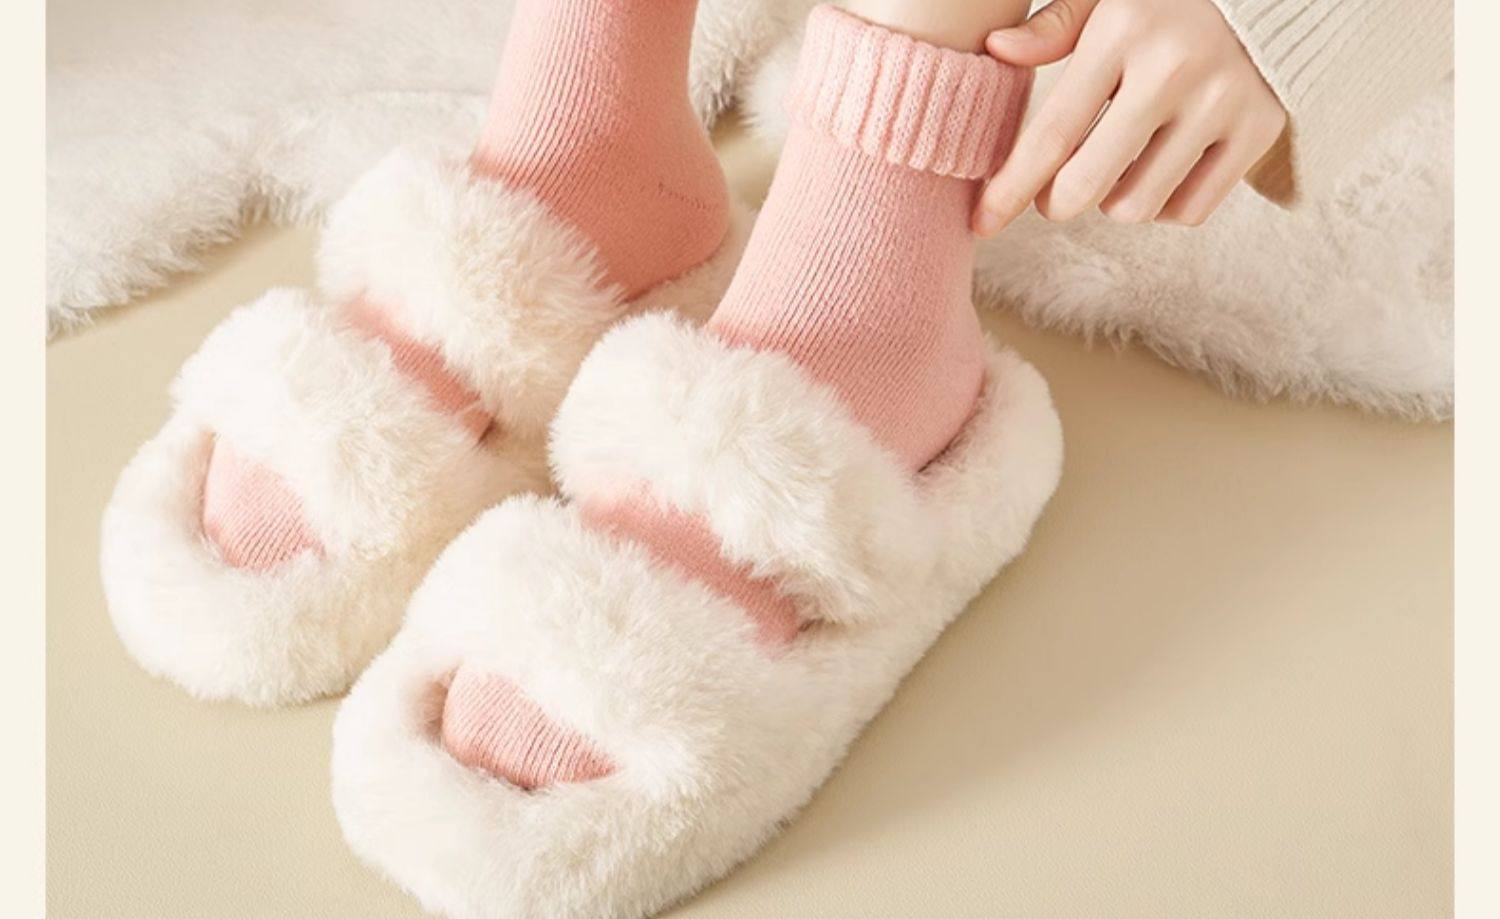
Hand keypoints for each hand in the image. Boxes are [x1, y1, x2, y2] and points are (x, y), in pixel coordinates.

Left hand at [973, 0, 1287, 234]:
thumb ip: (1053, 26)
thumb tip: (997, 49)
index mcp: (1124, 31)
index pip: (1051, 133)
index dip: (1010, 188)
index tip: (983, 222)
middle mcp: (1175, 68)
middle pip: (1087, 184)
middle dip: (1058, 201)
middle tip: (1057, 191)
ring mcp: (1223, 101)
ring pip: (1136, 206)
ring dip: (1112, 200)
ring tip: (1118, 165)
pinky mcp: (1261, 129)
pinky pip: (1188, 211)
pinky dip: (1164, 205)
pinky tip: (1161, 170)